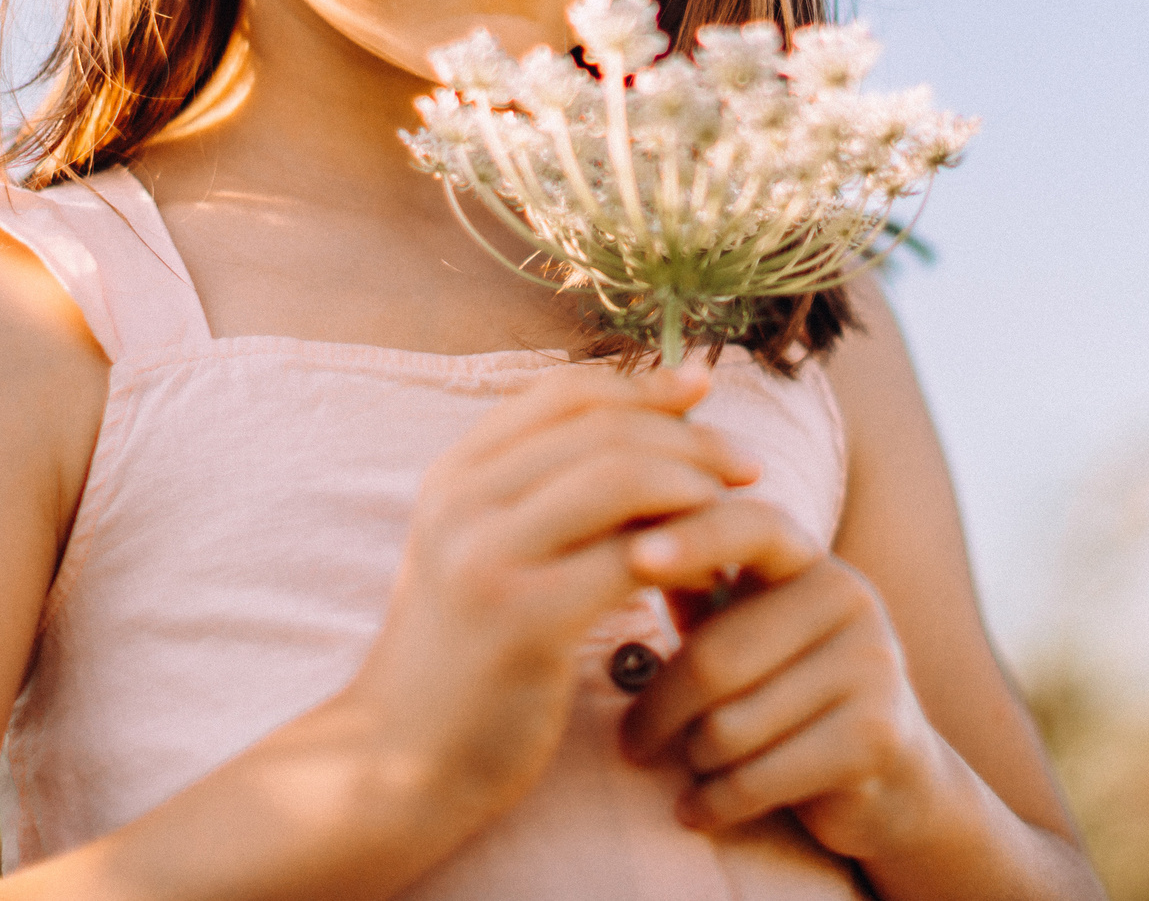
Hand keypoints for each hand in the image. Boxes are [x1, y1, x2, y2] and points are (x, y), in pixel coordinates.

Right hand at [344, 363, 759, 827]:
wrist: (398, 763)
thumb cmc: (464, 657)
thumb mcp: (480, 554)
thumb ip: (537, 494)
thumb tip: (641, 425)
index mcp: (454, 476)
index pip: (565, 393)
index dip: (645, 385)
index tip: (704, 390)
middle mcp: (462, 502)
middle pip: (605, 431)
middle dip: (692, 439)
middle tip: (750, 466)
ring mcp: (487, 557)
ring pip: (623, 480)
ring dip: (696, 489)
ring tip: (737, 515)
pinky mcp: (525, 619)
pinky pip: (632, 559)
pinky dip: (687, 557)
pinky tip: (711, 578)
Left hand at [617, 500, 957, 863]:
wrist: (892, 777)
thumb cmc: (789, 693)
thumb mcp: (746, 628)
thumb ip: (697, 586)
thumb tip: (614, 538)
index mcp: (809, 561)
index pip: (750, 528)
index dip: (693, 538)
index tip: (635, 557)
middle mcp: (850, 598)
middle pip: (714, 658)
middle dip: (658, 712)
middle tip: (631, 744)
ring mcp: (871, 665)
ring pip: (729, 728)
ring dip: (693, 762)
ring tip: (696, 769)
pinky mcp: (876, 737)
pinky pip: (757, 778)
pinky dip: (712, 804)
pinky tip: (698, 810)